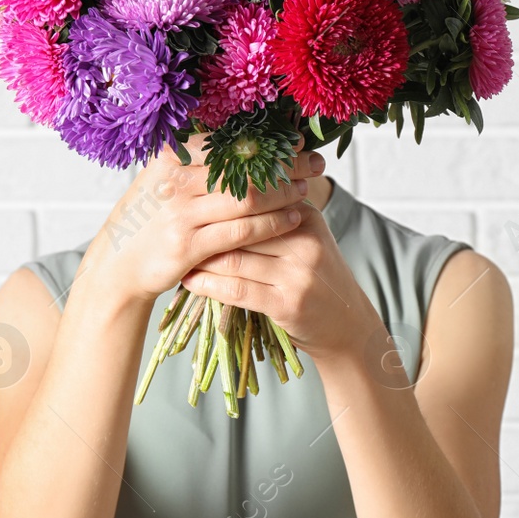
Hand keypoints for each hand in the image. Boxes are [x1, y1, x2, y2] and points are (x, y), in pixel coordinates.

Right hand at [82, 140, 325, 307]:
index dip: (268, 139)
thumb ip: (198, 160)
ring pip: (247, 198)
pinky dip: (272, 223)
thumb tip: (246, 139)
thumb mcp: (164, 179)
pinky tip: (293, 218)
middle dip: (285, 163)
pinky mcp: (188, 246)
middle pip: (244, 165)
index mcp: (171, 156)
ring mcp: (181, 214)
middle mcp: (175, 181)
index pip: (230, 141)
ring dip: (283, 192)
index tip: (297, 138)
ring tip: (307, 187)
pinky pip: (242, 231)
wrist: (118, 263)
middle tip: (315, 161)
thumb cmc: (149, 218)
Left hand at [179, 200, 384, 362]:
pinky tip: (190, 281)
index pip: (252, 198)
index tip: (183, 199)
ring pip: (233, 258)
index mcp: (304, 213)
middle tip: (171, 226)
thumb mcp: (302, 237)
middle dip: (203, 228)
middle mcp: (304, 238)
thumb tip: (215, 192)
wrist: (347, 325)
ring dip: (199, 258)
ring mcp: (298, 272)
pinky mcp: (289, 303)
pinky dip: (208, 285)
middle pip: (239, 225)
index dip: (215, 198)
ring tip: (176, 256)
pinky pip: (237, 289)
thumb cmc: (314, 277)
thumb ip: (270, 215)